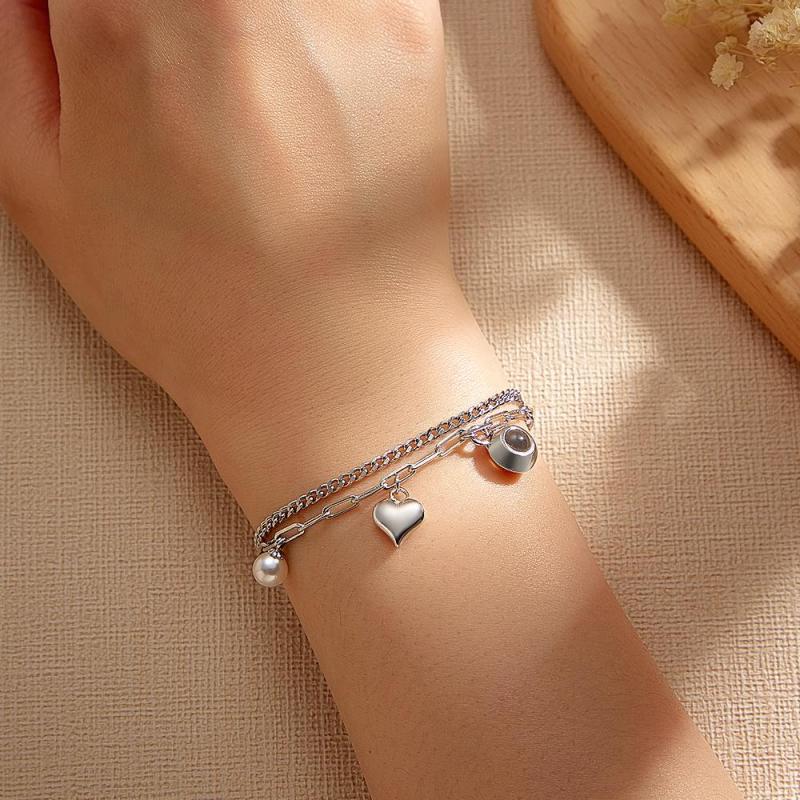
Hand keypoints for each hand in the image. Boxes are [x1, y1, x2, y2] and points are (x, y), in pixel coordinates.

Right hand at [0, 0, 451, 408]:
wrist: (330, 360)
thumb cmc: (193, 302)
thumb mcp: (43, 186)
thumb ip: (20, 45)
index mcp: (124, 17)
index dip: (102, 3)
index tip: (117, 30)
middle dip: (176, 12)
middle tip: (178, 61)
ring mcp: (336, 4)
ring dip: (247, 18)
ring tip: (242, 85)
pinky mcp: (409, 29)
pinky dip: (314, 16)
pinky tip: (298, 79)